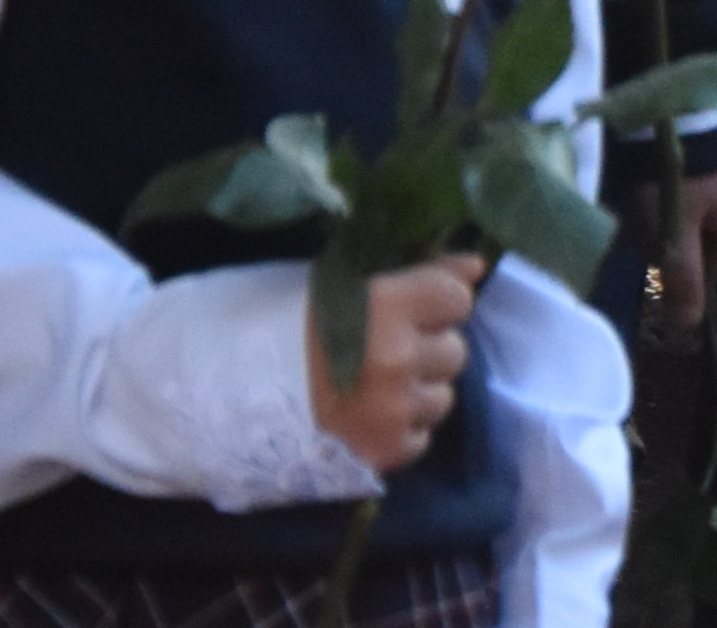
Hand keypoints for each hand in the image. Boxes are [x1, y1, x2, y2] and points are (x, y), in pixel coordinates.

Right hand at [308, 252, 484, 470]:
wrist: (238, 395)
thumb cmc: (293, 328)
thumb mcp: (351, 286)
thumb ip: (423, 274)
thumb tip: (478, 267)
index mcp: (386, 307)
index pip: (457, 298)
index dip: (437, 304)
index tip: (410, 310)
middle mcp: (396, 358)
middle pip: (455, 350)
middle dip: (428, 350)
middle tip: (387, 353)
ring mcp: (393, 409)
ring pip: (443, 397)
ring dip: (418, 392)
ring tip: (376, 389)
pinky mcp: (385, 450)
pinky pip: (422, 437)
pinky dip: (402, 429)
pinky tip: (369, 418)